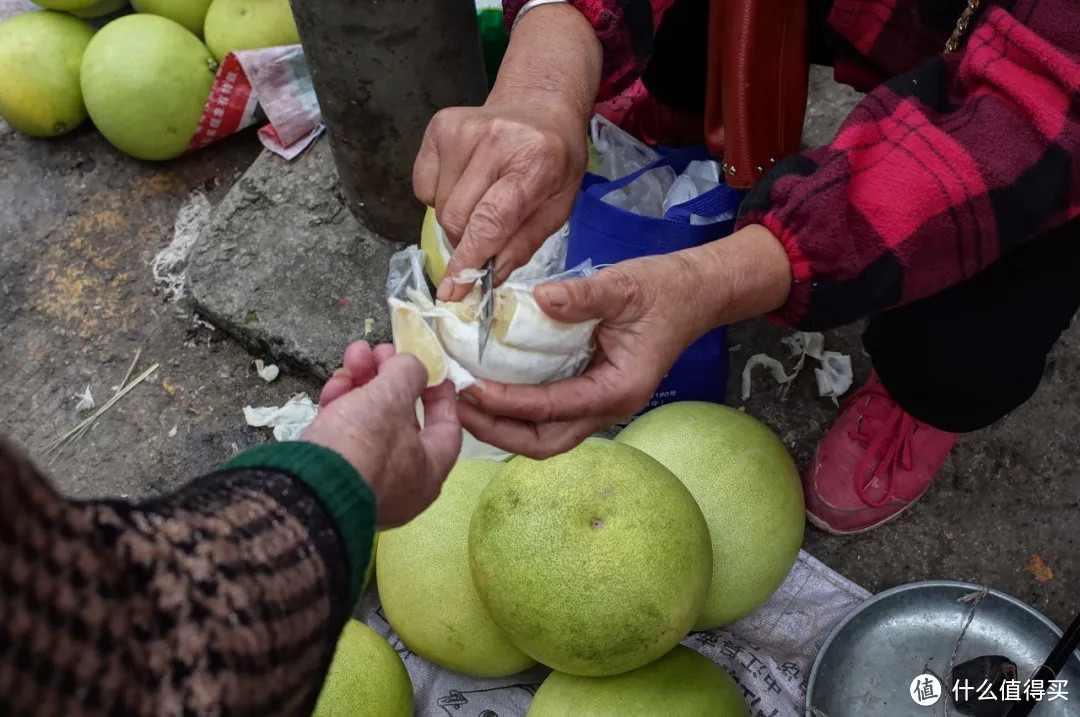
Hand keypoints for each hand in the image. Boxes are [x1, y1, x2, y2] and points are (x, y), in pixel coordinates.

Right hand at [302, 342, 461, 528]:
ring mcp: (365, 480)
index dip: (441, 393)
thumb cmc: (365, 444)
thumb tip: (410, 366)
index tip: (431, 367)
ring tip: (354, 355)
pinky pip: (345, 436)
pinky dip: (342, 406)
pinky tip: (335, 383)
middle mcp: (401, 482)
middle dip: (390, 379)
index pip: (447, 428)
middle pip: (402, 419)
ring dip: (363, 384)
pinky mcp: (333, 474)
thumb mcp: (392, 398)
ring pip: (370, 423)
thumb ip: (408, 374)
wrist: (305, 487)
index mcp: (429, 472)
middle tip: (380, 352)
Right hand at [411, 2, 600, 300]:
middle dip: (465, 241)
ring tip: (480, 202)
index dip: (468, 261)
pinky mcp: (438, 126)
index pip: (490, 221)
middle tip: (483, 238)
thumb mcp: (557, 207)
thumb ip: (523, 244)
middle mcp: (495, 140)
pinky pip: (424, 186)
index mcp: (535, 162)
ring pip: (438, 206)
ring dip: (455, 219)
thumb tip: (488, 278)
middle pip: (456, 217)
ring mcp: (461, 129)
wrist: (538, 106)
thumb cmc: (553, 163)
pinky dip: (440, 196)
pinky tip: (465, 182)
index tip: (452, 292)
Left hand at [456, 225, 792, 457]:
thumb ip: (583, 295)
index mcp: (619, 389)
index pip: (553, 408)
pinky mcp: (589, 392)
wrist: (693, 293)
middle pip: (544, 443)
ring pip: (544, 436)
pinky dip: (515, 410)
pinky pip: (547, 415)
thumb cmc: (664, 290)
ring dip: (502, 426)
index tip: (470, 387)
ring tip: (462, 402)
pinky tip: (487, 388)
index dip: (508, 402)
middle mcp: (608, 408)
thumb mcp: (624, 285)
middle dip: (497, 431)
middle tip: (455, 406)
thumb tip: (541, 299)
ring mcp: (598, 404)